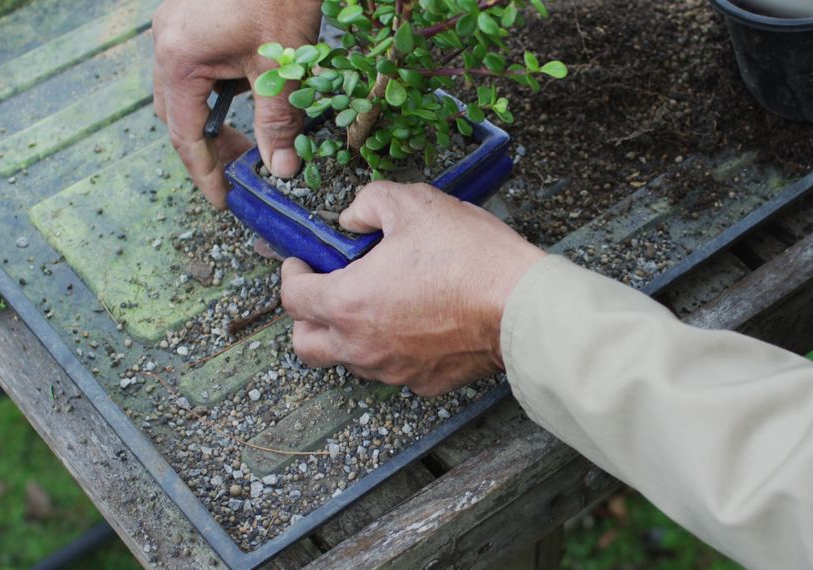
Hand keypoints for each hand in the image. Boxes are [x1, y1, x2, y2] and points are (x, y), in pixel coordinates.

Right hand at [152, 0, 321, 206]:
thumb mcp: (283, 66)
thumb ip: (279, 121)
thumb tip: (282, 170)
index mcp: (179, 59)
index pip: (186, 135)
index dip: (206, 173)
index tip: (223, 201)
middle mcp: (167, 42)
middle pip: (178, 115)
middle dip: (209, 148)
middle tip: (244, 171)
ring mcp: (176, 26)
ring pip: (187, 91)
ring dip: (216, 117)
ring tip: (254, 136)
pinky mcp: (192, 16)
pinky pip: (196, 65)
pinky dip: (220, 89)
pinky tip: (251, 91)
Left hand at [280, 182, 545, 395]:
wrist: (521, 307)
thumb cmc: (469, 256)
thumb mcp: (415, 204)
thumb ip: (370, 203)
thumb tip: (353, 217)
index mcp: (348, 302)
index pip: (293, 298)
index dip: (292, 275)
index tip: (303, 263)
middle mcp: (362, 346)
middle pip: (307, 345)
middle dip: (306, 317)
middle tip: (326, 290)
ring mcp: (393, 370)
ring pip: (349, 360)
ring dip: (349, 335)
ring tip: (375, 305)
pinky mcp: (425, 382)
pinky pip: (394, 370)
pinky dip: (393, 351)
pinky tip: (414, 325)